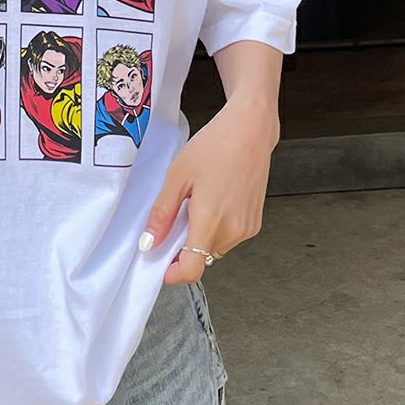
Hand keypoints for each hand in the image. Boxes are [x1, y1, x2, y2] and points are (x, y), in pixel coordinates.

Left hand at [140, 97, 279, 284]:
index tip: (160, 263)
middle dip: (183, 248)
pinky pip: (228, 238)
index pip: (192, 270)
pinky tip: (213, 201)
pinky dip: (215, 229)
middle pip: (201, 259)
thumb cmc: (214, 146)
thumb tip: (149, 243)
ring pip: (213, 249)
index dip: (173, 273)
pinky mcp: (255, 223)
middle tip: (176, 217)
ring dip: (199, 237)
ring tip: (196, 203)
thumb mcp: (177, 177)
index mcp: (211, 220)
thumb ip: (162, 213)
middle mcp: (233, 230)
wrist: (250, 131)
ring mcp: (247, 228)